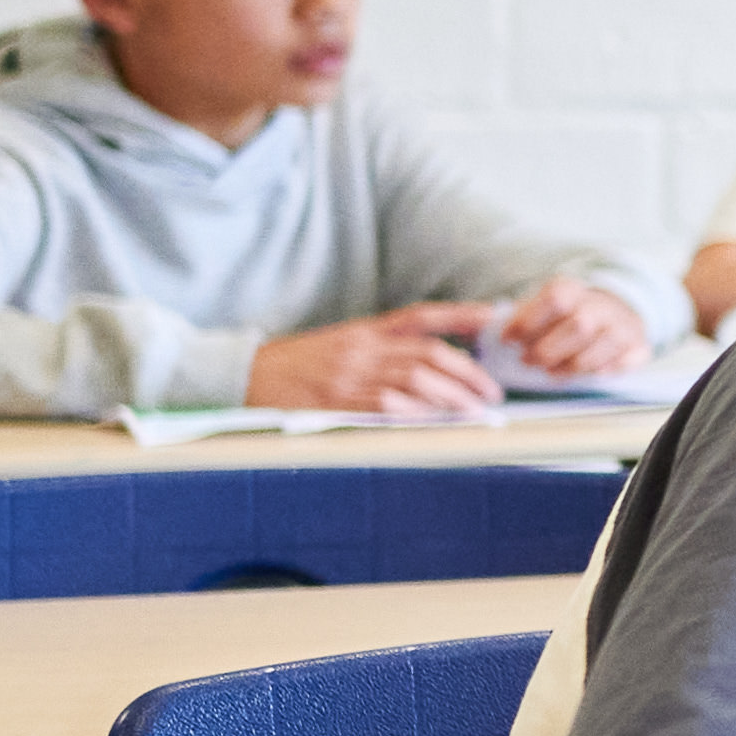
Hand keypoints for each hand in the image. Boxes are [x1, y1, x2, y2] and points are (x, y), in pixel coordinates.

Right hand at [249, 301, 506, 415]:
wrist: (243, 378)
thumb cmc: (297, 366)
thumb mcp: (340, 344)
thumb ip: (381, 347)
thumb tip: (433, 362)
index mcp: (363, 331)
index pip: (420, 316)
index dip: (460, 315)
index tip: (492, 317)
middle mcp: (361, 349)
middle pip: (429, 353)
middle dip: (468, 373)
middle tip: (491, 392)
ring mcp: (350, 375)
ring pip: (416, 379)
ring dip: (454, 396)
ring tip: (476, 411)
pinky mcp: (338, 403)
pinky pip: (389, 406)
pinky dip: (421, 412)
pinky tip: (440, 421)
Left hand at [493, 275, 647, 381]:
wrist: (613, 312)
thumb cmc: (563, 317)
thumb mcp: (537, 307)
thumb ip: (507, 318)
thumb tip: (472, 326)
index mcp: (572, 289)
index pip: (554, 300)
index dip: (528, 322)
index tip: (508, 340)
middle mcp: (601, 304)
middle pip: (578, 325)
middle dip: (548, 349)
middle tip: (529, 361)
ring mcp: (623, 325)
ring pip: (600, 345)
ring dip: (571, 365)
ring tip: (552, 371)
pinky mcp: (638, 346)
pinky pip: (624, 361)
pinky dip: (604, 370)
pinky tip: (587, 373)